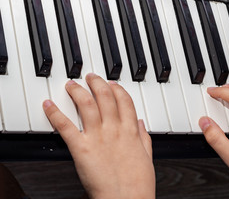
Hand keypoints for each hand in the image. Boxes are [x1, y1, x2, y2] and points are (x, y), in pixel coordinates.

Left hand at [43, 73, 154, 198]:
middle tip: (90, 77)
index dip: (117, 89)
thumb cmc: (137, 183)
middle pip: (105, 97)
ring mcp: (98, 137)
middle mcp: (114, 129)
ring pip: (87, 105)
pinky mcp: (81, 148)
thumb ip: (143, 137)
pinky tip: (49, 105)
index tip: (111, 84)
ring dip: (77, 91)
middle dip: (97, 83)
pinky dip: (55, 113)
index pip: (124, 101)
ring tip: (71, 85)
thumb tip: (140, 123)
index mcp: (130, 131)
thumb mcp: (147, 157)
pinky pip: (66, 126)